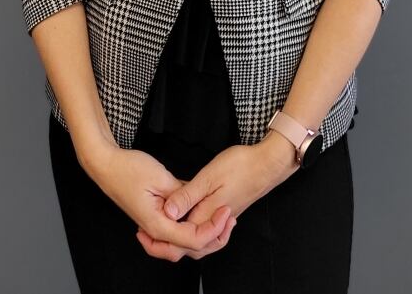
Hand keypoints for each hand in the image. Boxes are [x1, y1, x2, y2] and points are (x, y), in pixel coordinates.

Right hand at [87, 143, 234, 259]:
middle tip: (226, 219)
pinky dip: (189, 224)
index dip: (212, 228)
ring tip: (219, 217)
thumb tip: (198, 203)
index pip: (191, 239)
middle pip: (187, 248)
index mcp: (157, 223)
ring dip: (201, 233)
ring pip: (180, 241)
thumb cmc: (128, 169)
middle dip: (210, 238)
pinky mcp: (154, 216)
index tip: (224, 210)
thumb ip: (180, 194)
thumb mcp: (160, 177)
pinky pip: (174, 228)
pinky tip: (201, 210)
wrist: (106, 165)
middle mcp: (155, 229)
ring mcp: (154, 224)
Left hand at [136, 140, 298, 262]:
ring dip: (179, 237)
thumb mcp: (209, 176)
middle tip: (144, 235)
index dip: (160, 240)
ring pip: (198, 240)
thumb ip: (187, 196)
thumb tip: (168, 213)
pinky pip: (205, 228)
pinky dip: (192, 227)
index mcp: (207, 216)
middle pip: (189, 248)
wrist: (269, 163)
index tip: (142, 230)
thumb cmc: (242, 165)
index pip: (180, 241)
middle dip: (166, 246)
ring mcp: (223, 218)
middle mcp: (215, 222)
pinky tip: (185, 213)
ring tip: (161, 228)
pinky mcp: (227, 210)